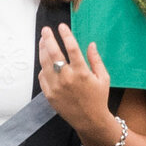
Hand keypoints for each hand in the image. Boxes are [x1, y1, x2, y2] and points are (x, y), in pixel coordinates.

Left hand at [38, 23, 120, 145]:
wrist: (89, 120)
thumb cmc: (98, 98)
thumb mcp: (103, 78)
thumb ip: (96, 60)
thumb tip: (91, 44)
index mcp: (82, 73)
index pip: (72, 49)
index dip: (66, 35)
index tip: (62, 26)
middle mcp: (67, 78)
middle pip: (53, 53)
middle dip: (48, 39)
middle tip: (46, 30)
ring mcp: (56, 86)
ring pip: (44, 63)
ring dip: (42, 50)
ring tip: (42, 41)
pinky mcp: (49, 94)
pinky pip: (42, 77)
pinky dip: (43, 68)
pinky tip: (45, 61)